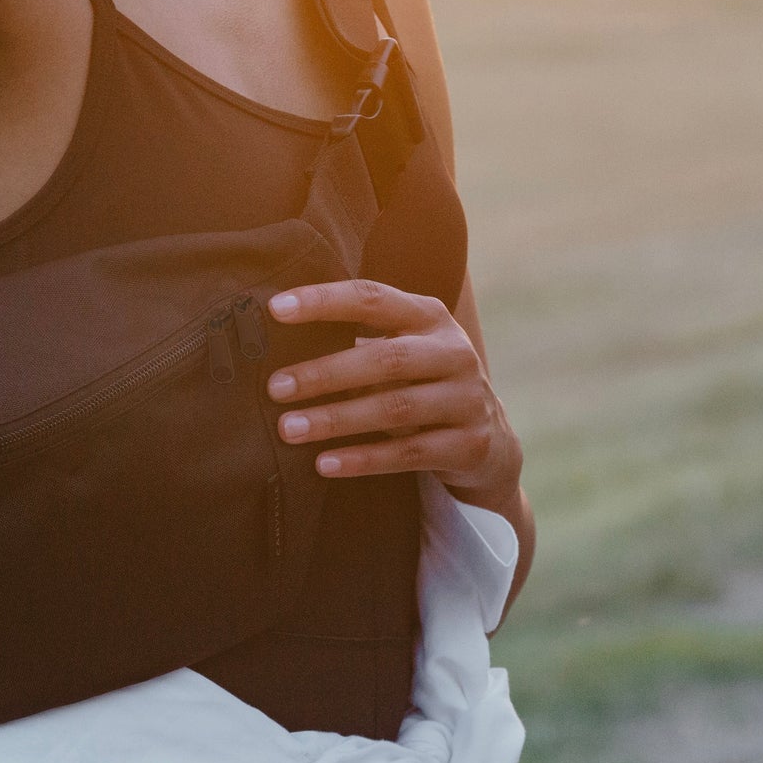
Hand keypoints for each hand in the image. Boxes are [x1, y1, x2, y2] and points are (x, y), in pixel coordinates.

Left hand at [265, 277, 523, 503]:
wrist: (487, 441)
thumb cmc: (420, 384)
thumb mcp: (401, 351)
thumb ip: (358, 340)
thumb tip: (276, 340)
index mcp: (429, 317)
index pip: (373, 298)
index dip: (324, 301)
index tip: (275, 309)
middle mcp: (454, 352)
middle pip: (386, 358)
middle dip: (325, 372)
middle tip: (275, 388)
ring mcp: (467, 399)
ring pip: (395, 408)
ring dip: (336, 419)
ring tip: (289, 429)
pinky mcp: (469, 445)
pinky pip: (408, 453)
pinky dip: (363, 459)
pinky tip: (324, 463)